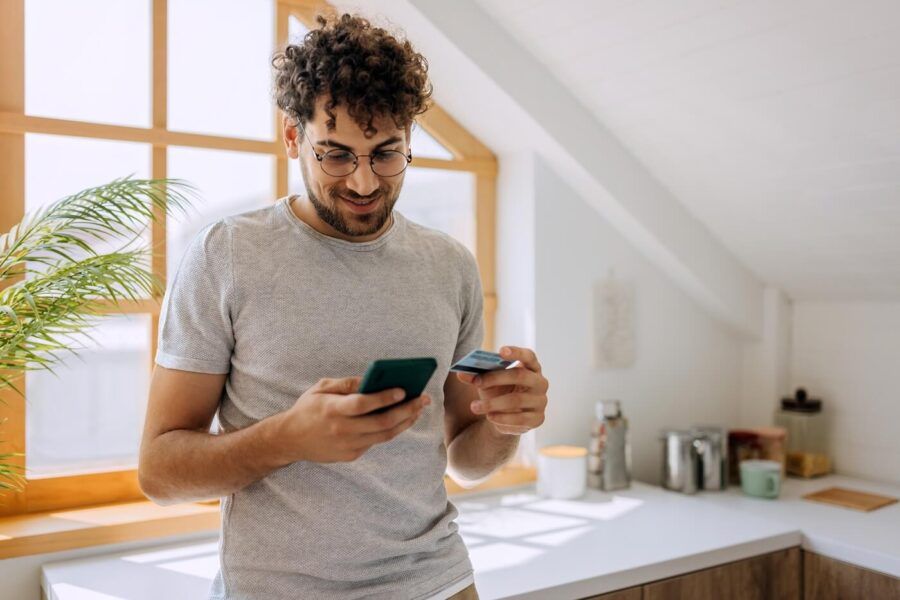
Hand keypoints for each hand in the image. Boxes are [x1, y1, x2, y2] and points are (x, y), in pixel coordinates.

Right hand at [274, 376, 430, 462]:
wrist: (289, 440)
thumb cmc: (307, 409)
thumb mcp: (321, 388)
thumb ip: (347, 384)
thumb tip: (371, 379)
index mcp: (333, 410)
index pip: (364, 404)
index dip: (385, 397)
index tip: (403, 390)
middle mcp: (342, 430)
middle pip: (382, 422)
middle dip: (407, 410)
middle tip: (423, 399)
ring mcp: (347, 446)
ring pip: (384, 435)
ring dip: (405, 422)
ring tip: (417, 409)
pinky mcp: (351, 455)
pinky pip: (376, 441)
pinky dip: (390, 430)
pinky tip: (402, 419)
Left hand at [456, 346, 548, 435]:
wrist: (507, 418)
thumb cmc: (500, 392)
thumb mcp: (488, 383)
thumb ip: (476, 376)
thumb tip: (460, 373)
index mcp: (531, 367)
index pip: (529, 356)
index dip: (517, 352)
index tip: (501, 351)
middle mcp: (540, 382)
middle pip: (520, 375)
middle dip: (496, 378)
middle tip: (476, 382)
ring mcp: (541, 401)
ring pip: (516, 400)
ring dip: (493, 403)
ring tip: (474, 407)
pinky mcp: (538, 419)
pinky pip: (519, 418)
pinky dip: (502, 418)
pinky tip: (489, 417)